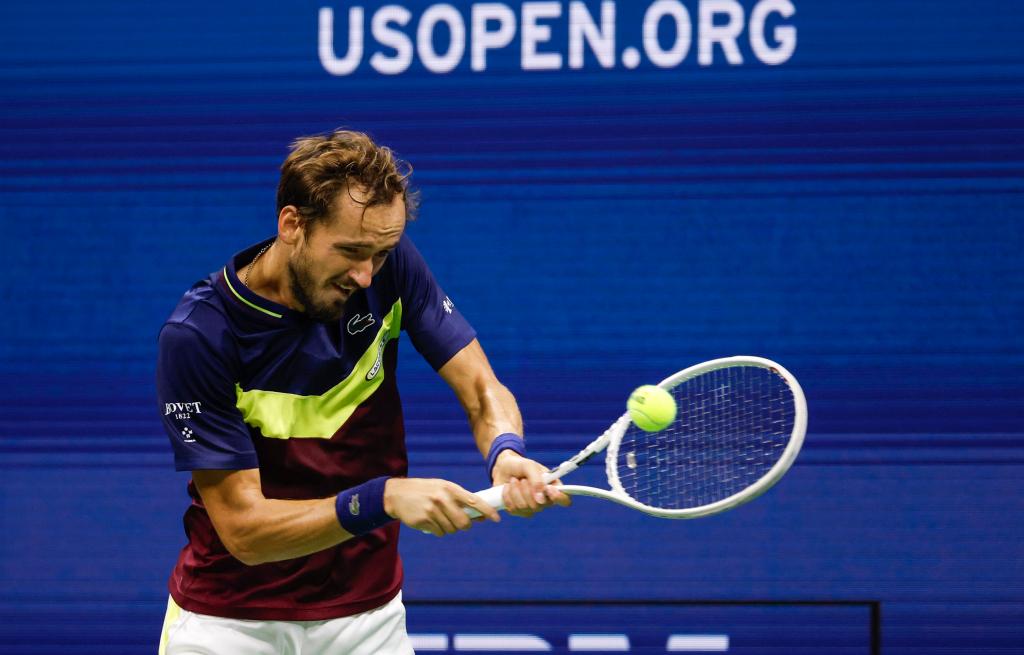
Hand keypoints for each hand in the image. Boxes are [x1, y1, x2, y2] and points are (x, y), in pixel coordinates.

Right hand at [383, 477, 500, 536]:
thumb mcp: (442, 488)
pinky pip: (439, 532)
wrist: (397, 494)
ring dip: (449, 527)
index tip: (496, 519)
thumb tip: (480, 516)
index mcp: (450, 488)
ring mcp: (433, 510)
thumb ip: (460, 500)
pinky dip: (438, 530)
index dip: (487, 511)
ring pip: (451, 529)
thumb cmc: (426, 491)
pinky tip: (431, 521)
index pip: (474, 501)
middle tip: (459, 522)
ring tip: (439, 518)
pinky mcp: (424, 520)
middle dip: (464, 525)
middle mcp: (442, 498)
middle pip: (464, 522)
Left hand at [492, 451, 571, 517]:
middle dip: (527, 490)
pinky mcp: (518, 510)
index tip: (548, 489)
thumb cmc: (520, 465)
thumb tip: (540, 499)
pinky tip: (507, 488)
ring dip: (515, 492)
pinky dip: (507, 497)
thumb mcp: (529, 466)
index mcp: (553, 487)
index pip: (565, 500)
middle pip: (540, 506)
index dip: (559, 498)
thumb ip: (537, 480)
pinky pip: (513, 509)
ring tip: (513, 481)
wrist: (503, 468)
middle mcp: (544, 500)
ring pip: (524, 507)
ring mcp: (531, 507)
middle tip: (523, 479)